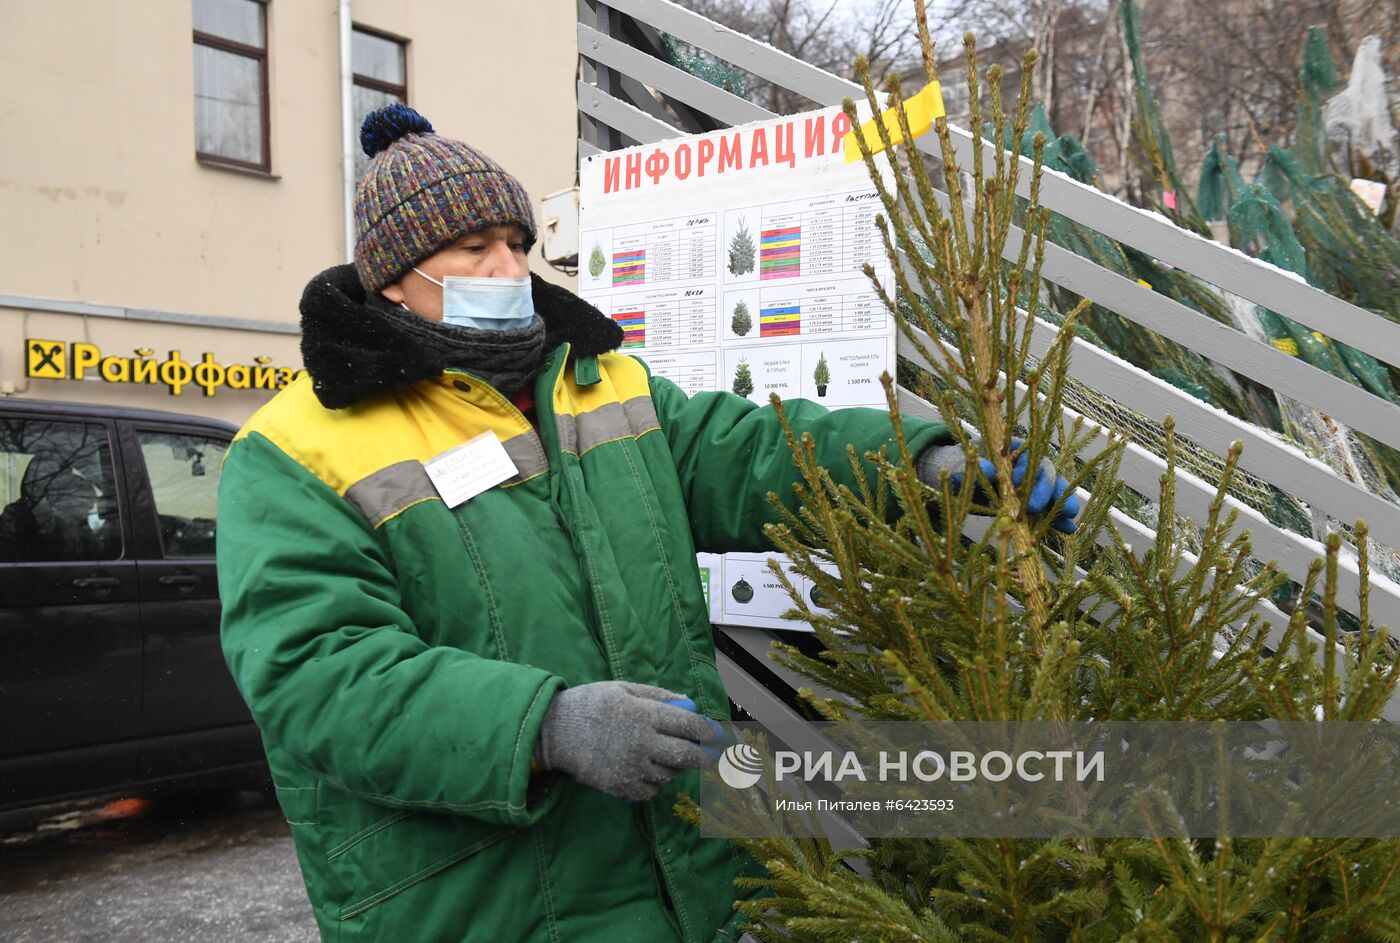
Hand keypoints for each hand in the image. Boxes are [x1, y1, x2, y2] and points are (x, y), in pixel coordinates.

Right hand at [534, 681, 719, 801]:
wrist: (555, 731)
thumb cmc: (590, 704)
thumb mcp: (623, 688)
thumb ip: (657, 696)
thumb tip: (686, 702)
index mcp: (645, 715)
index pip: (689, 726)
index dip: (707, 732)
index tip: (713, 735)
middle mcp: (643, 743)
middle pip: (686, 756)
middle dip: (702, 757)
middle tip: (706, 756)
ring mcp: (632, 767)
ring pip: (668, 775)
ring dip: (675, 768)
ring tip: (671, 760)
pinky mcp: (620, 785)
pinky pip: (650, 791)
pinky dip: (655, 784)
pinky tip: (650, 773)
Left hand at [917, 438, 1079, 532]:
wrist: (959, 485)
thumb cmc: (960, 471)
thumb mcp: (958, 468)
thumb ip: (970, 468)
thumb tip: (990, 469)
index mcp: (1010, 449)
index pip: (1025, 454)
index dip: (1024, 470)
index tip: (1015, 485)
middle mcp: (1027, 464)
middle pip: (1045, 472)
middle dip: (1043, 489)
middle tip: (1034, 507)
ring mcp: (1033, 485)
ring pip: (1055, 490)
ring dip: (1063, 502)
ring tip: (1069, 516)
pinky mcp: (1034, 504)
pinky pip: (1050, 509)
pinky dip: (1059, 519)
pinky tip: (1068, 528)